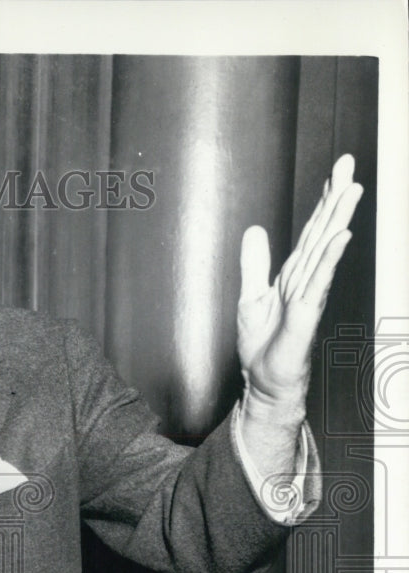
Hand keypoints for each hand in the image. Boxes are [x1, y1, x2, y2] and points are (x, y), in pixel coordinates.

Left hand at [237, 154, 363, 421]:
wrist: (265, 381)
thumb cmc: (263, 344)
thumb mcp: (250, 296)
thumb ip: (254, 263)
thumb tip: (255, 230)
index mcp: (294, 274)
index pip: (311, 230)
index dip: (324, 200)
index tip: (337, 171)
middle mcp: (306, 280)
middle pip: (323, 231)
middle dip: (335, 197)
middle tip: (348, 162)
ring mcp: (309, 295)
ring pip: (324, 249)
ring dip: (337, 218)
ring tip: (350, 188)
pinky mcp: (305, 313)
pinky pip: (317, 281)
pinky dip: (329, 258)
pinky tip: (340, 236)